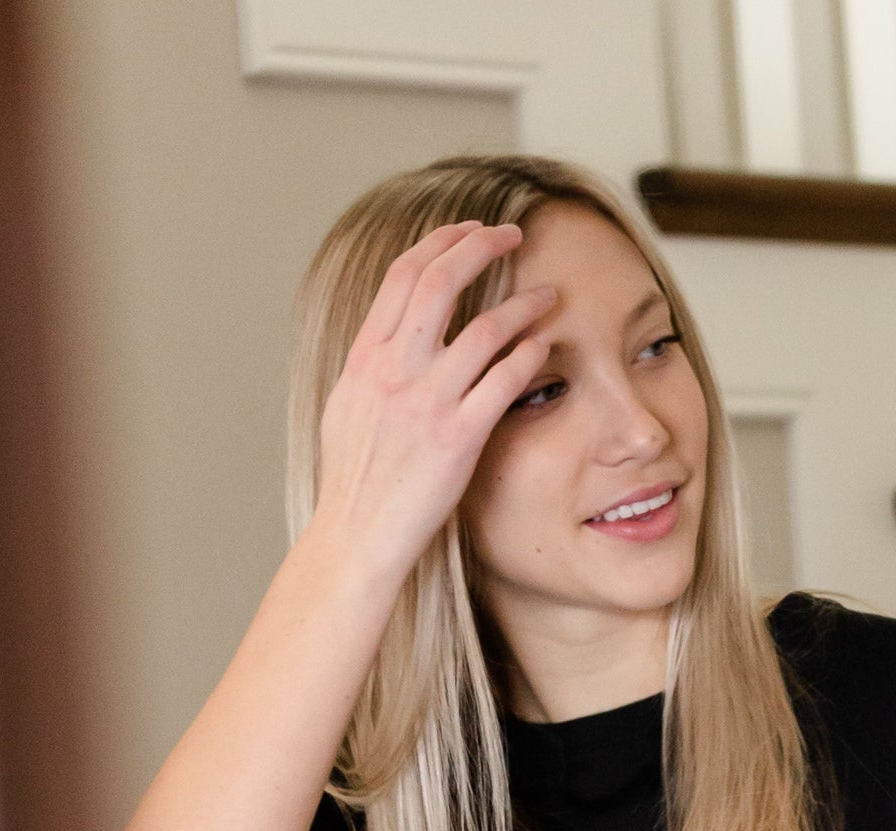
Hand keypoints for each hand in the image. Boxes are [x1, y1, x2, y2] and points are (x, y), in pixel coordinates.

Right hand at [310, 219, 556, 584]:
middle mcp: (394, 370)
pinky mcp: (459, 438)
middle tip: (513, 234)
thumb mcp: (347, 408)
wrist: (357, 536)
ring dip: (523, 303)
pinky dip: (529, 355)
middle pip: (442, 281)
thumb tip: (388, 337)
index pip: (403, 275)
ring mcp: (427, 402)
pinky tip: (545, 346)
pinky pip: (504, 381)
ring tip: (549, 294)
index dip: (441, 241)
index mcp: (365, 358)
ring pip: (485, 328)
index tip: (469, 230)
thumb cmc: (354, 483)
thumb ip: (371, 366)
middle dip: (482, 245)